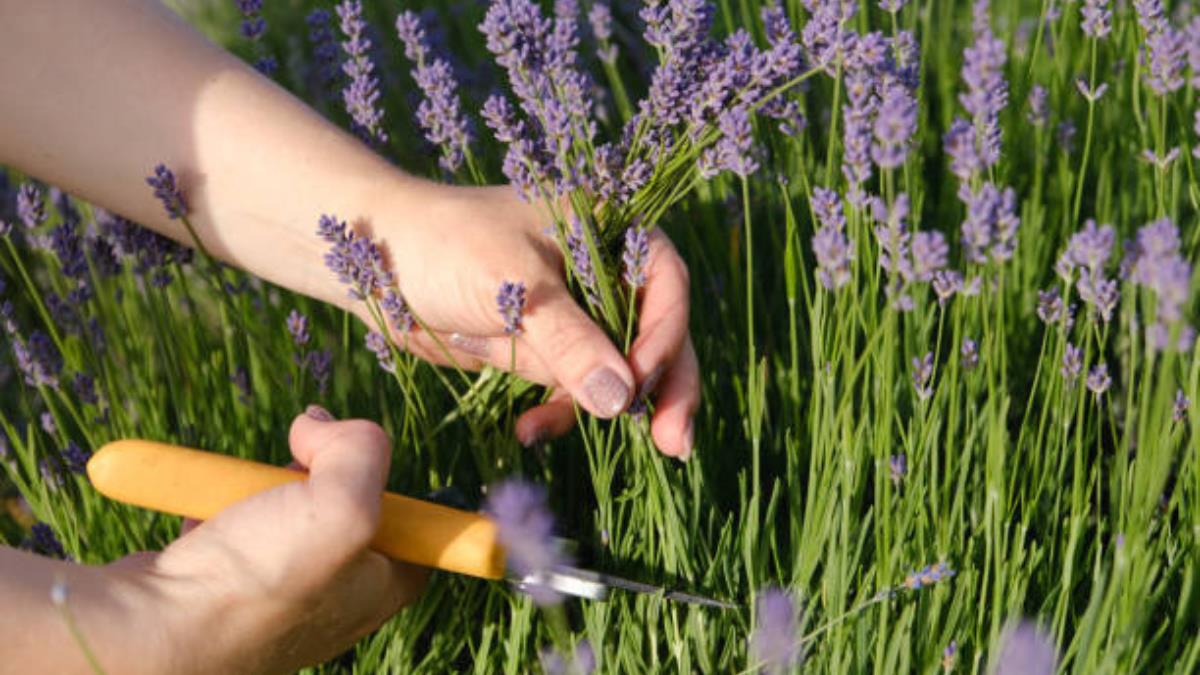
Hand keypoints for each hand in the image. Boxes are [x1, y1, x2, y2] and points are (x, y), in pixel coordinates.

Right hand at [108, 408, 425, 674]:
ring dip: (259, 487)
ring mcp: (276, 594)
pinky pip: (231, 527)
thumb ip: (361, 451)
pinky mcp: (224, 584)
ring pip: (282, 509)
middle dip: (314, 470)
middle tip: (293, 463)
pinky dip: (215, 510)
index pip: (412, 522)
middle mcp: (334, 596)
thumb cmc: (257, 582)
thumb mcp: (341, 505)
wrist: (150, 632)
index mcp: (379, 587)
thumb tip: (323, 424)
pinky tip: (204, 519)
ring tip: (239, 498)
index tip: (353, 458)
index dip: (386, 480)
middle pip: (342, 504)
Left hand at [379, 184, 698, 458]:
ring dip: (596, 409)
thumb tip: (622, 399)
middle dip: (663, 389)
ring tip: (542, 430)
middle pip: (657, 333)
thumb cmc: (443, 245)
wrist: (372, 260)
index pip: (664, 283)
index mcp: (606, 228)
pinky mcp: (547, 347)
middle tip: (673, 444)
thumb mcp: (513, 287)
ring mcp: (575, 312)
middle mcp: (601, 269)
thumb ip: (571, 341)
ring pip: (618, 370)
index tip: (639, 382)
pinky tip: (528, 430)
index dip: (663, 334)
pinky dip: (557, 413)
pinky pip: (573, 389)